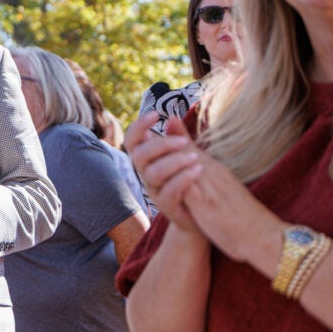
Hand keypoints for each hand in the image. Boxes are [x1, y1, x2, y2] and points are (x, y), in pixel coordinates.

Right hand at [126, 114, 204, 233]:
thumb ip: (178, 138)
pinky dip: (183, 179)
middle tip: (184, 142)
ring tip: (195, 158)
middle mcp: (146, 175)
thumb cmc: (192, 183)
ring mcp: (154, 191)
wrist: (200, 218)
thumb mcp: (187, 157)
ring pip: (153, 173)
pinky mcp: (167, 207)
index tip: (156, 114)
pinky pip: (169, 191)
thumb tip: (172, 116)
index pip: (132, 140)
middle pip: (140, 155)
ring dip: (174, 162)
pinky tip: (199, 170)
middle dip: (161, 145)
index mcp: (148, 160)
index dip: (139, 126)